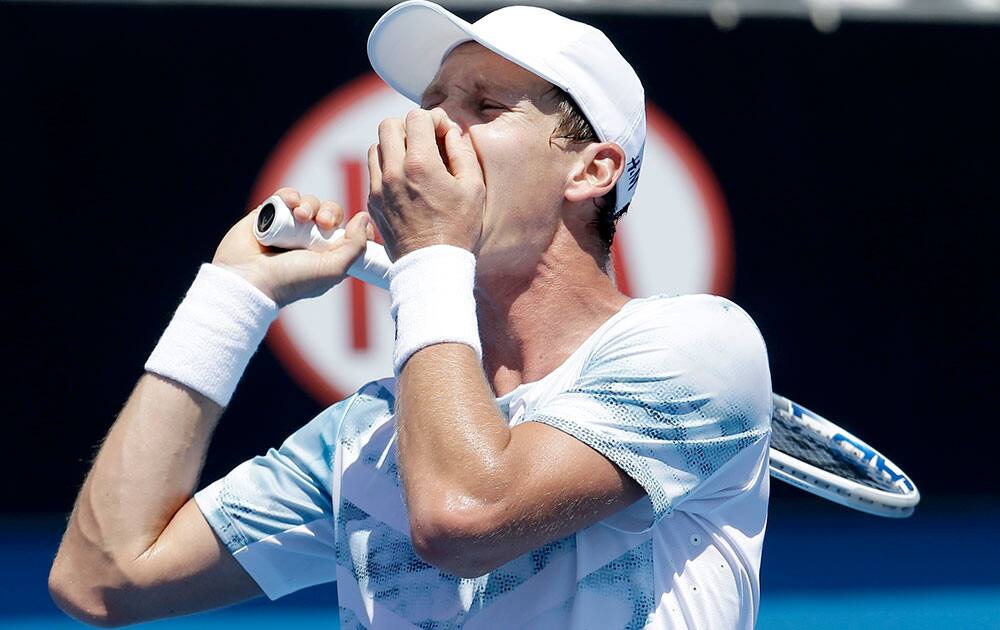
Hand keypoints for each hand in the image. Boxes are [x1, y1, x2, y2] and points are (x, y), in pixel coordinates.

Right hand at [212, 188, 374, 306]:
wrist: (248, 279)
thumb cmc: (290, 280)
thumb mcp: (333, 269)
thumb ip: (354, 246)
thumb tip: (364, 218)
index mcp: (326, 256)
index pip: (348, 233)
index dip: (354, 226)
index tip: (355, 226)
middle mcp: (308, 241)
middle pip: (330, 213)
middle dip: (330, 212)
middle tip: (322, 222)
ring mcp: (288, 227)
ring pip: (309, 203)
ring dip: (309, 205)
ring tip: (299, 216)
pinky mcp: (268, 215)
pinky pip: (285, 196)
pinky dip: (289, 195)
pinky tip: (288, 202)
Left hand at [367, 108, 485, 259]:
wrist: (431, 265)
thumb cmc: (458, 229)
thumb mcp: (474, 188)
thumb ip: (462, 152)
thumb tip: (451, 133)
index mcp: (420, 164)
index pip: (416, 118)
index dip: (433, 119)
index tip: (443, 133)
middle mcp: (393, 172)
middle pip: (389, 125)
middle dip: (409, 127)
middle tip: (426, 142)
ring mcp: (378, 188)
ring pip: (376, 146)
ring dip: (394, 146)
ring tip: (414, 161)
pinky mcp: (372, 202)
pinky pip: (373, 171)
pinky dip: (387, 168)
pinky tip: (406, 181)